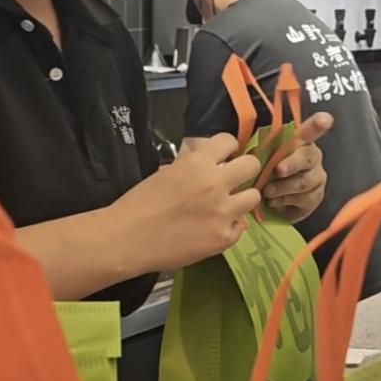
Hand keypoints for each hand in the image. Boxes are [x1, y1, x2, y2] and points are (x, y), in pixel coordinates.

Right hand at [111, 133, 261, 268]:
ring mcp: (223, 213)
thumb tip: (207, 162)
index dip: (226, 149)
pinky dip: (229, 227)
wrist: (127, 239)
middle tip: (233, 180)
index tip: (222, 157)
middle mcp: (216, 184)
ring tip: (225, 206)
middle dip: (243, 169)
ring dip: (240, 199)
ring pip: (253, 197)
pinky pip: (240, 227)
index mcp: (198, 163)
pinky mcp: (224, 238)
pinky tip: (212, 229)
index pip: (229, 141)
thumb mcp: (166, 172)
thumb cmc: (138, 204)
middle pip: (252, 165)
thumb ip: (191, 166)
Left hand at [265, 112, 332, 223]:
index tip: (324, 119)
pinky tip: (273, 201)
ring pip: (304, 182)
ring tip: (267, 192)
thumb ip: (260, 151)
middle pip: (307, 157)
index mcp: (300, 142)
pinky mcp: (315, 198)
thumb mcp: (261, 159)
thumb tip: (249, 154)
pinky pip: (302, 199)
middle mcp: (313, 157)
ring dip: (282, 187)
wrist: (272, 201)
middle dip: (292, 164)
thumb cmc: (266, 172)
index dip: (317, 125)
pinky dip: (284, 201)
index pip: (310, 130)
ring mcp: (317, 178)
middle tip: (278, 170)